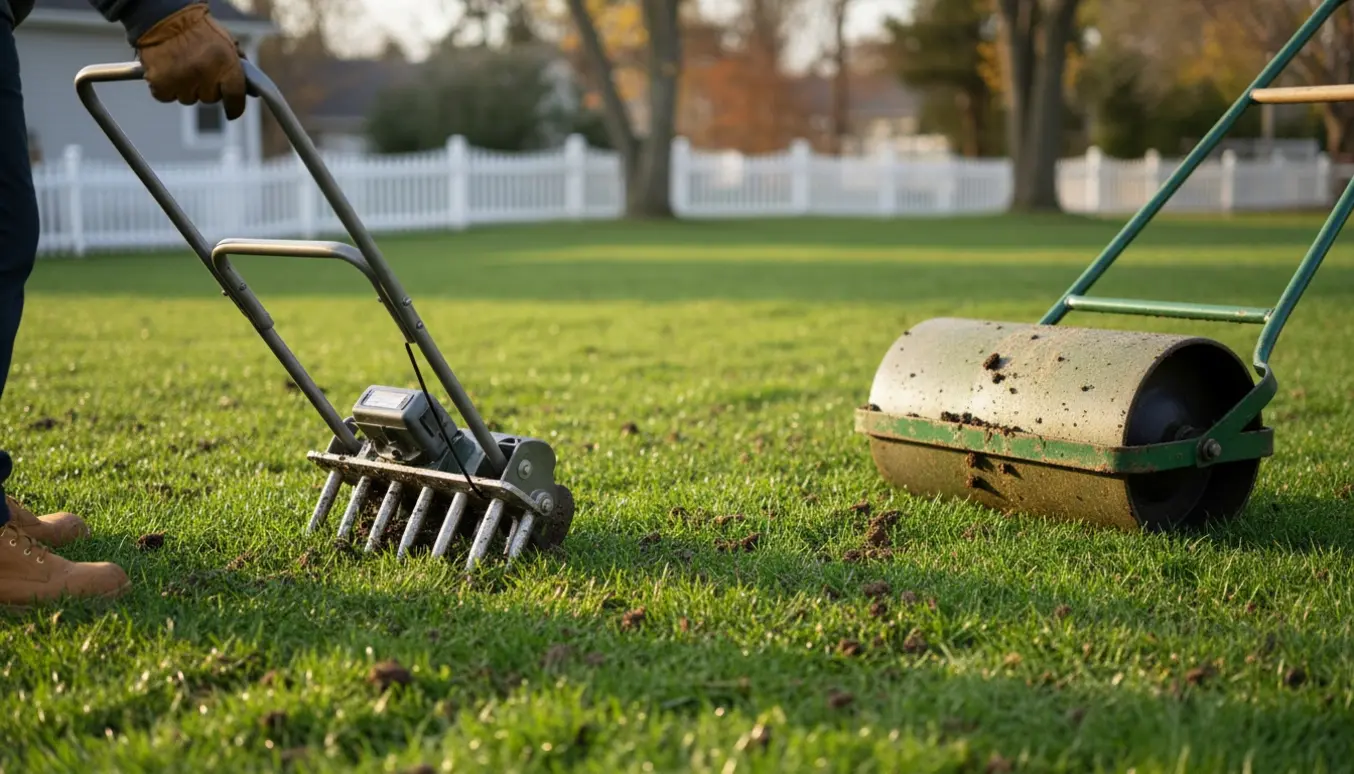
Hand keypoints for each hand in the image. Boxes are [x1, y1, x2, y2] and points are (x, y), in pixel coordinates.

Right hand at [135, 3, 246, 119]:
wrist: (164, 17)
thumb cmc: (198, 30)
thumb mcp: (227, 43)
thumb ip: (241, 68)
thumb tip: (252, 92)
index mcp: (225, 64)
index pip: (235, 96)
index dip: (235, 106)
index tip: (232, 111)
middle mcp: (204, 74)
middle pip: (210, 99)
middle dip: (206, 88)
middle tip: (199, 69)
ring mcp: (181, 80)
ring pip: (188, 98)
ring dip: (186, 88)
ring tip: (182, 66)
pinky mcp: (160, 83)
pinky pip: (167, 96)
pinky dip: (167, 87)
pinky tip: (168, 70)